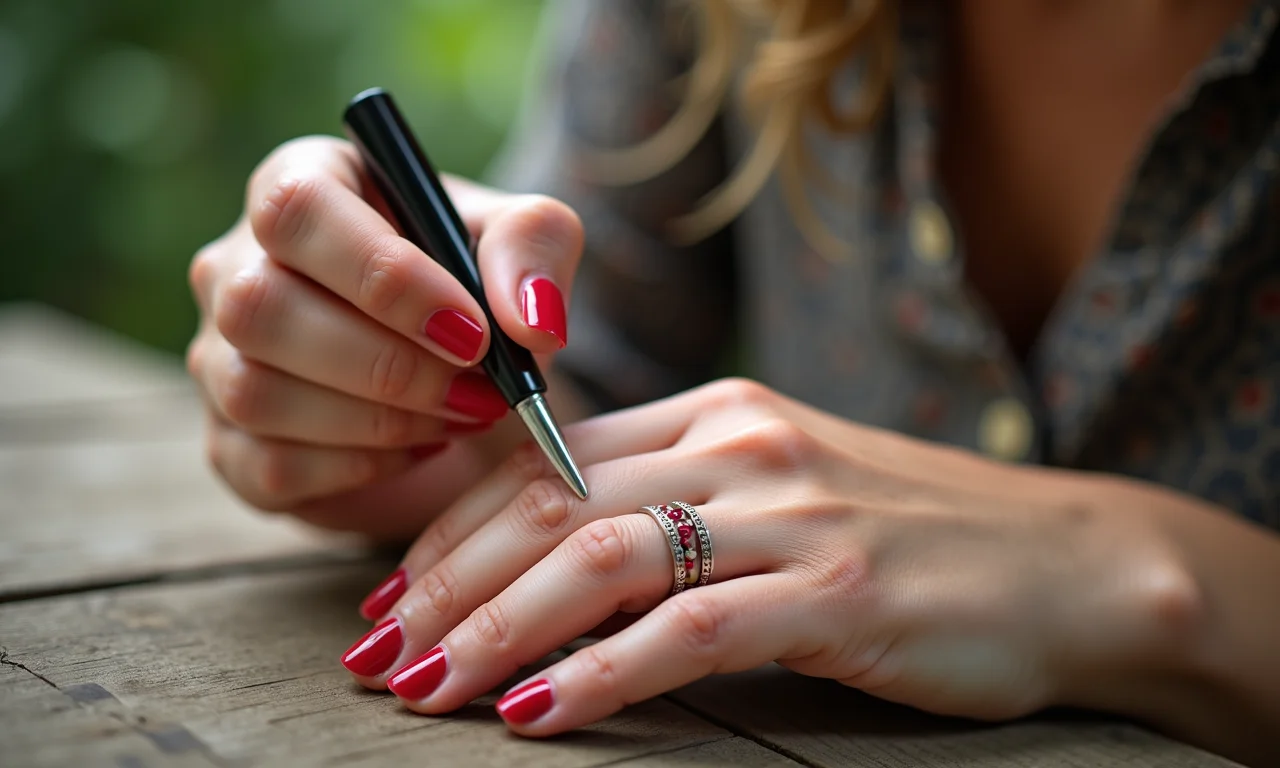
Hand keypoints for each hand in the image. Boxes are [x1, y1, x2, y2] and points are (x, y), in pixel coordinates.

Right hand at [186, 136, 582, 540]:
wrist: (461, 370)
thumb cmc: (476, 283)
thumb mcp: (524, 242)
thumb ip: (533, 248)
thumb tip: (530, 323)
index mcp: (302, 182)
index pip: (297, 210)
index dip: (382, 275)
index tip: (472, 330)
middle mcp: (236, 264)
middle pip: (260, 307)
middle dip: (388, 364)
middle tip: (480, 389)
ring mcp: (217, 358)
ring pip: (256, 393)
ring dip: (379, 420)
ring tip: (462, 414)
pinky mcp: (229, 443)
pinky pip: (272, 466)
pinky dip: (361, 467)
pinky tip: (420, 446)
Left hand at [339, 378, 1197, 732]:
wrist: (1066, 564)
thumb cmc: (909, 538)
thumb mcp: (780, 491)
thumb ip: (674, 496)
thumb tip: (548, 549)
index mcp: (718, 411)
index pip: (546, 455)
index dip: (451, 524)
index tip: (390, 590)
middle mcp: (742, 443)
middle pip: (550, 501)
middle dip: (444, 580)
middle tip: (376, 649)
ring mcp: (790, 513)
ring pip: (599, 557)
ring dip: (493, 628)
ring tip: (423, 688)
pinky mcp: (837, 595)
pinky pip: (686, 632)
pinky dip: (598, 677)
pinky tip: (536, 717)